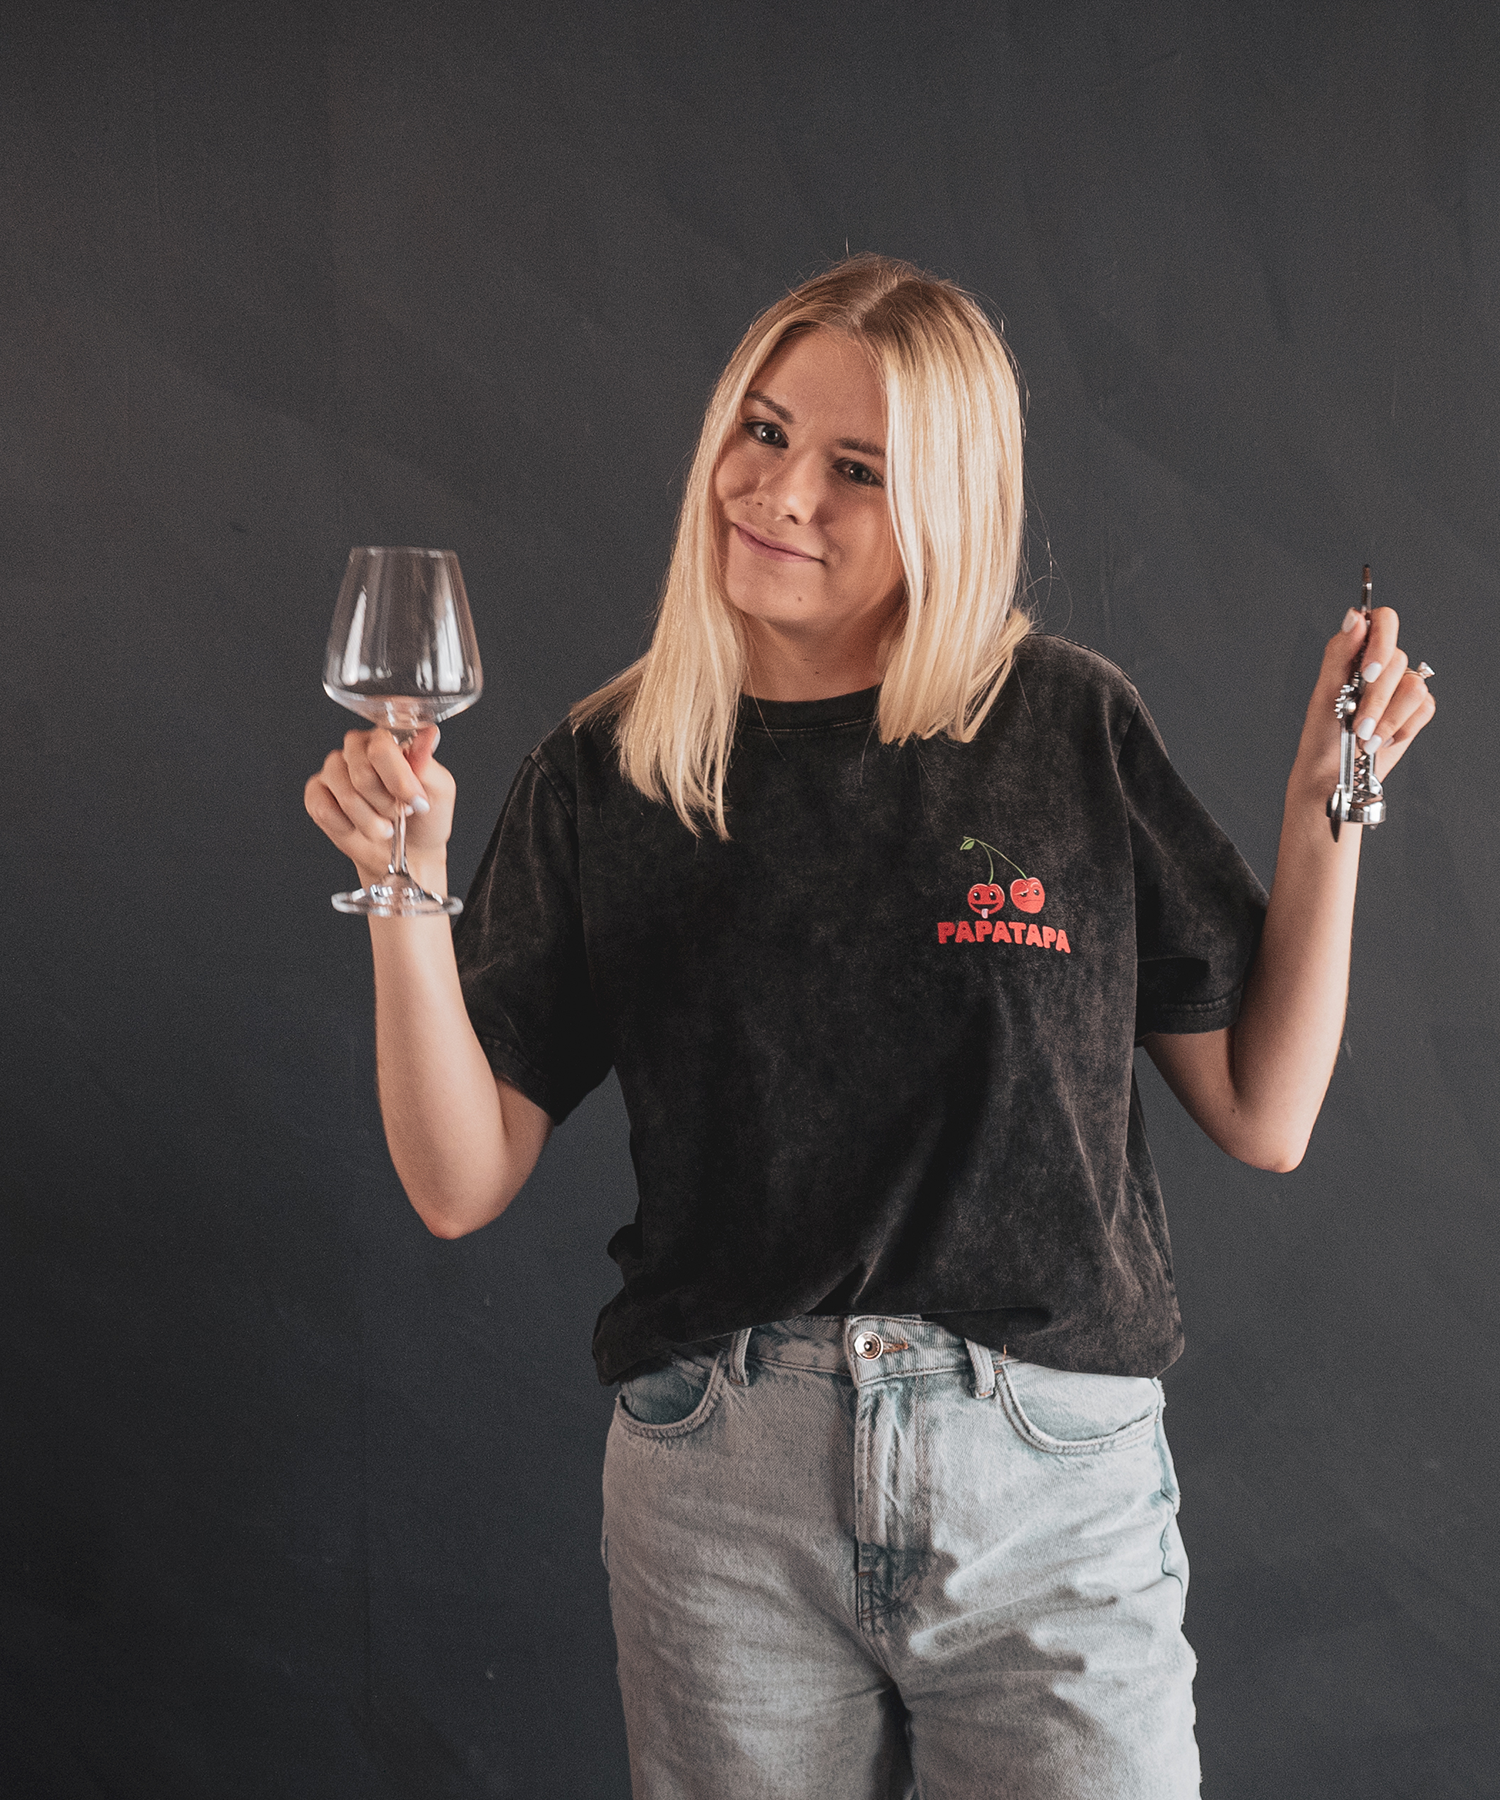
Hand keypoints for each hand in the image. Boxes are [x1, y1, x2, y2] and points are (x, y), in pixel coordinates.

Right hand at [304, 725, 454, 885]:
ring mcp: (334, 769)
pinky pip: (323, 810)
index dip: (398, 781)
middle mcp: (357, 748)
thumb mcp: (439, 790)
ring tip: (384, 825)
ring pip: (346, 796)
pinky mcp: (316, 792)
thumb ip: (428, 763)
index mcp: (387, 740)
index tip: (415, 802)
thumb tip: (428, 735)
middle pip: (362, 774)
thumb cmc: (424, 817)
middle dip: (386, 805)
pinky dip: (347, 827)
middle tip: (399, 814)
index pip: (381, 748)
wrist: (409, 851)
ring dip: (370, 821)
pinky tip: (357, 826)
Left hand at [1291, 605, 1436, 799]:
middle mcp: (1382, 665)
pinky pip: (1424, 708)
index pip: (1383, 621)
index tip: (1369, 672)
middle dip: (1376, 699)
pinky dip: (1401, 728)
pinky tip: (1382, 739)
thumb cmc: (1322, 735)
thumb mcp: (1325, 693)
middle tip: (1357, 724)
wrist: (1332, 775)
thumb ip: (1340, 654)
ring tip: (1366, 738)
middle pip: (1399, 660)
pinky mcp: (1415, 710)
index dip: (1382, 641)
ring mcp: (1401, 687)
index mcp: (1357, 652)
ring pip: (1414, 687)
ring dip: (1388, 718)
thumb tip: (1355, 618)